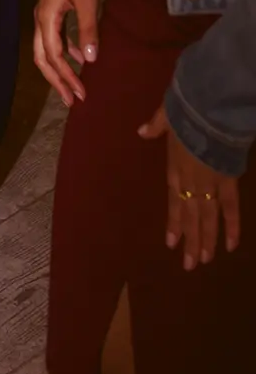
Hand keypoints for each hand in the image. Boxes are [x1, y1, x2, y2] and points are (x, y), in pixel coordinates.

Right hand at [32, 0, 102, 104]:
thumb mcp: (87, 0)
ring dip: (59, 69)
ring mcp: (44, 15)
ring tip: (74, 86)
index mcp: (46, 18)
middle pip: (43, 57)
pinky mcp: (52, 11)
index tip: (81, 94)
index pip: (54, 56)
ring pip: (46, 50)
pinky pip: (54, 39)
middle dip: (56, 80)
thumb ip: (87, 29)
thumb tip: (89, 59)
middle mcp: (41, 19)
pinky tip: (79, 56)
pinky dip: (64, 53)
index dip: (66, 77)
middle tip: (72, 100)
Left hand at [138, 105, 241, 268]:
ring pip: (208, 217)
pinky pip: (231, 206)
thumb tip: (142, 131)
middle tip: (190, 265)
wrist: (209, 108)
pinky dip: (232, 225)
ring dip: (207, 239)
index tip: (171, 243)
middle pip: (191, 215)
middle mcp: (191, 180)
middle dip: (191, 241)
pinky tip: (231, 244)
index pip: (174, 200)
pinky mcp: (229, 180)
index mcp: (176, 167)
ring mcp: (210, 182)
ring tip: (205, 261)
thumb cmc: (186, 109)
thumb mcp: (165, 115)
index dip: (174, 222)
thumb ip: (156, 126)